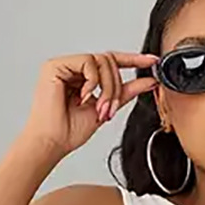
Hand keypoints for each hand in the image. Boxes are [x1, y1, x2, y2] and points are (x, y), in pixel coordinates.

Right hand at [22, 50, 158, 159]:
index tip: (152, 61)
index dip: (132, 60)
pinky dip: (93, 82)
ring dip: (107, 87)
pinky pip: (87, 62)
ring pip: (100, 60)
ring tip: (99, 107)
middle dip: (115, 86)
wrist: (52, 143)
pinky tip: (84, 97)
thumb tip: (149, 81)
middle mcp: (73, 68)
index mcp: (83, 77)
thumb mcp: (106, 109)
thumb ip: (125, 93)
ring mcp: (64, 65)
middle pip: (108, 61)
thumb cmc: (70, 131)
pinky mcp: (56, 65)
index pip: (110, 62)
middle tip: (109, 109)